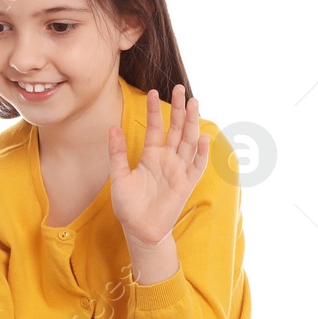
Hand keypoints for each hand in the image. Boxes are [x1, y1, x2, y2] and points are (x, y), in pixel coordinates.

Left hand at [106, 84, 211, 248]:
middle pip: (176, 129)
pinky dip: (202, 153)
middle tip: (180, 88)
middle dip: (178, 109)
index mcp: (151, 156)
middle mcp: (167, 160)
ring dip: (192, 123)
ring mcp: (178, 170)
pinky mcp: (186, 184)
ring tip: (193, 103)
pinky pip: (197, 166)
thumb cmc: (128, 206)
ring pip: (189, 142)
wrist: (140, 230)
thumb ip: (117, 153)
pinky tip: (204, 138)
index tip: (153, 92)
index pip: (156, 128)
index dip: (155, 111)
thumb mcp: (119, 177)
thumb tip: (113, 128)